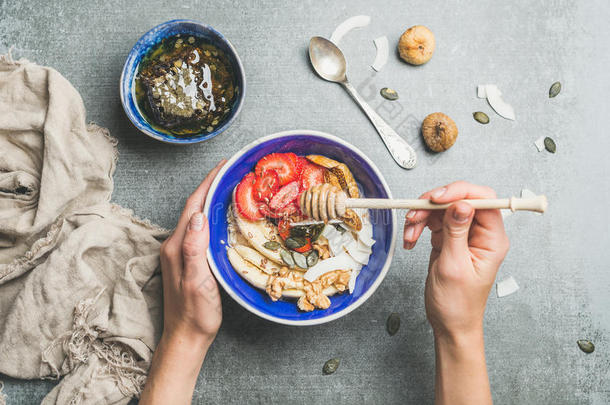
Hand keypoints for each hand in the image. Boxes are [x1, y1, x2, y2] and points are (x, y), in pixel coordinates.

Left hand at [141, 160, 225, 404]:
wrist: (186, 338)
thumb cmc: (195, 314)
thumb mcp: (197, 282)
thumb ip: (194, 249)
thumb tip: (198, 216)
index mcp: (176, 246)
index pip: (193, 206)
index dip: (208, 183)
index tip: (224, 166)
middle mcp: (175, 245)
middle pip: (193, 207)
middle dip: (211, 186)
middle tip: (233, 172)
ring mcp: (180, 252)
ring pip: (197, 217)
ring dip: (212, 199)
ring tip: (232, 187)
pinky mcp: (187, 259)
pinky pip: (200, 230)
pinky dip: (212, 216)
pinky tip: (224, 217)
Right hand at [403, 181, 508, 338]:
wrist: (449, 323)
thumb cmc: (458, 304)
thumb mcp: (454, 266)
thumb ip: (456, 232)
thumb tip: (461, 204)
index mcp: (492, 240)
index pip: (483, 200)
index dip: (460, 192)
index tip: (437, 197)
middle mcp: (481, 234)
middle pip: (460, 199)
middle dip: (434, 204)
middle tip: (416, 212)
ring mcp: (464, 235)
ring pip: (442, 209)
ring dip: (422, 217)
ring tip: (410, 232)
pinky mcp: (449, 239)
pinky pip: (433, 222)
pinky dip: (418, 227)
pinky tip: (411, 239)